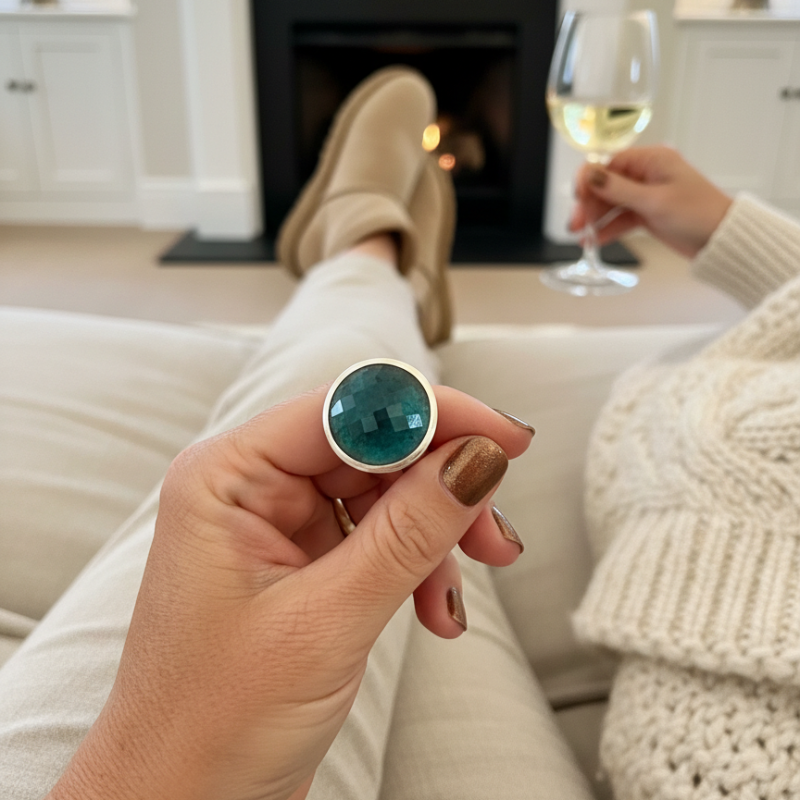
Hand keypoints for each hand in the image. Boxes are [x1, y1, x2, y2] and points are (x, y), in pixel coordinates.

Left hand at [47, 384, 532, 799]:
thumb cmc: (214, 721)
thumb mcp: (325, 622)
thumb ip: (408, 533)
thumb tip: (477, 460)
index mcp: (228, 475)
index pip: (344, 410)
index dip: (430, 414)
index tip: (502, 437)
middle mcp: (254, 486)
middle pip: (374, 448)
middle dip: (441, 488)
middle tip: (494, 532)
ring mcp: (282, 525)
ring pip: (388, 493)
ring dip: (437, 536)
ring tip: (456, 596)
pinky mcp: (308, 563)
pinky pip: (383, 538)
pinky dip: (420, 568)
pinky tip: (437, 613)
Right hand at [570, 145, 732, 257]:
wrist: (722, 239)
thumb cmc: (698, 213)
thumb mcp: (654, 201)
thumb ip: (618, 189)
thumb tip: (589, 174)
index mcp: (651, 160)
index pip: (608, 163)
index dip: (589, 180)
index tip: (577, 198)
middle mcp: (647, 174)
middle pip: (606, 185)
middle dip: (589, 204)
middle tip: (576, 224)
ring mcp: (646, 194)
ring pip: (611, 203)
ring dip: (595, 219)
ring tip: (582, 237)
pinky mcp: (648, 213)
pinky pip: (621, 218)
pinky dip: (608, 228)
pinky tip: (596, 240)